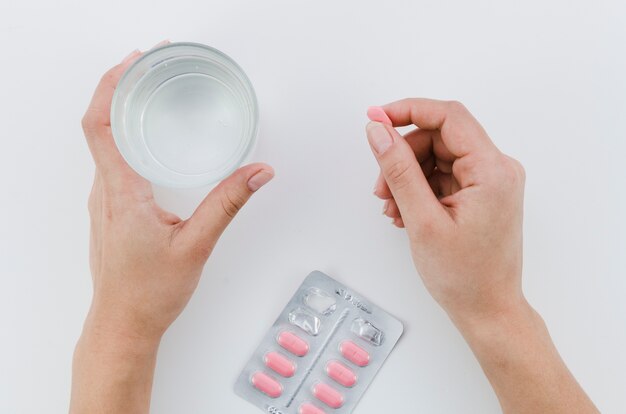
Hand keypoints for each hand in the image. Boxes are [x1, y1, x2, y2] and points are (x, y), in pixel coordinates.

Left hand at [71, 46, 272, 412]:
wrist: (123, 325)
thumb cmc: (150, 292)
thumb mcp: (196, 245)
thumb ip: (228, 204)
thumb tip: (258, 172)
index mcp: (122, 193)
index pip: (100, 125)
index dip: (111, 86)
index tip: (134, 62)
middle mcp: (106, 191)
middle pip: (101, 124)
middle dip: (122, 86)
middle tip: (151, 64)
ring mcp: (105, 200)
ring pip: (106, 143)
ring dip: (124, 111)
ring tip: (151, 91)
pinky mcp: (113, 210)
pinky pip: (113, 161)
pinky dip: (128, 136)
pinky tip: (152, 139)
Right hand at [367, 99, 523, 323]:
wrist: (488, 311)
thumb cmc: (464, 276)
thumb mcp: (422, 220)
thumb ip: (398, 170)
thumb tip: (378, 131)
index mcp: (493, 170)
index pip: (448, 117)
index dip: (408, 111)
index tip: (376, 119)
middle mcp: (497, 169)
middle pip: (439, 138)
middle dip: (403, 157)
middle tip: (380, 189)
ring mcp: (490, 182)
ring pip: (437, 157)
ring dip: (407, 177)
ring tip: (391, 209)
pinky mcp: (480, 194)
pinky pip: (442, 176)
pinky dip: (418, 189)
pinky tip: (403, 213)